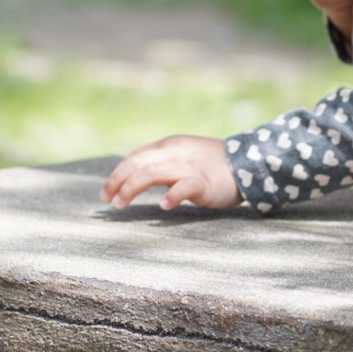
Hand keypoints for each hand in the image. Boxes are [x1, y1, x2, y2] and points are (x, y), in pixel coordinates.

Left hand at [100, 135, 241, 211]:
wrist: (247, 164)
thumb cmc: (209, 165)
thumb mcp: (181, 157)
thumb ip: (160, 163)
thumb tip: (132, 178)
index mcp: (168, 145)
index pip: (134, 157)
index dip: (117, 174)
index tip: (105, 193)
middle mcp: (175, 152)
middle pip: (137, 164)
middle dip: (118, 182)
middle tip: (109, 201)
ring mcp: (189, 166)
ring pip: (152, 173)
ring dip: (131, 189)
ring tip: (121, 204)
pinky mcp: (204, 182)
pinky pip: (184, 186)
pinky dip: (171, 195)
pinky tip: (163, 206)